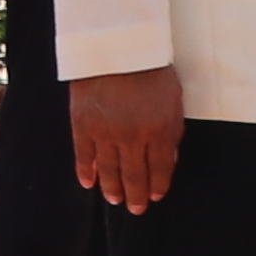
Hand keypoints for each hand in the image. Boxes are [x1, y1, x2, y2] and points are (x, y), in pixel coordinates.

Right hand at [70, 62, 183, 214]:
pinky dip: (86, 171)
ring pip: (109, 170)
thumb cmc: (149, 70)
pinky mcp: (83, 124)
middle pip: (135, 176)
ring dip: (113, 189)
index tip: (155, 196)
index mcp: (159, 130)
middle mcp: (132, 137)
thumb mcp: (173, 101)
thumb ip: (172, 132)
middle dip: (136, 196)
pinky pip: (84, 155)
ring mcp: (105, 132)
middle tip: (136, 209)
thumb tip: (168, 160)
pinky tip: (89, 182)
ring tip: (115, 199)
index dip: (158, 186)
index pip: (160, 169)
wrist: (114, 45)